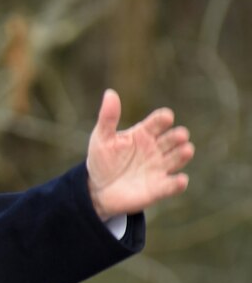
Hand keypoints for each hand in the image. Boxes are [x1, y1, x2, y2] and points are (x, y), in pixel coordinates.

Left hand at [86, 89, 193, 219]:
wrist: (97, 188)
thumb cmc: (102, 159)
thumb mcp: (101, 137)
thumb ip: (108, 117)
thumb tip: (110, 93)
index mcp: (144, 133)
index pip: (159, 122)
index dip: (163, 119)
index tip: (165, 118)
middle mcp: (156, 148)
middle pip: (173, 139)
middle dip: (178, 136)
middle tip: (179, 136)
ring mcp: (160, 167)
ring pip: (178, 158)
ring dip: (183, 154)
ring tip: (186, 150)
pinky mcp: (159, 187)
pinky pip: (173, 185)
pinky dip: (178, 183)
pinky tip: (180, 180)